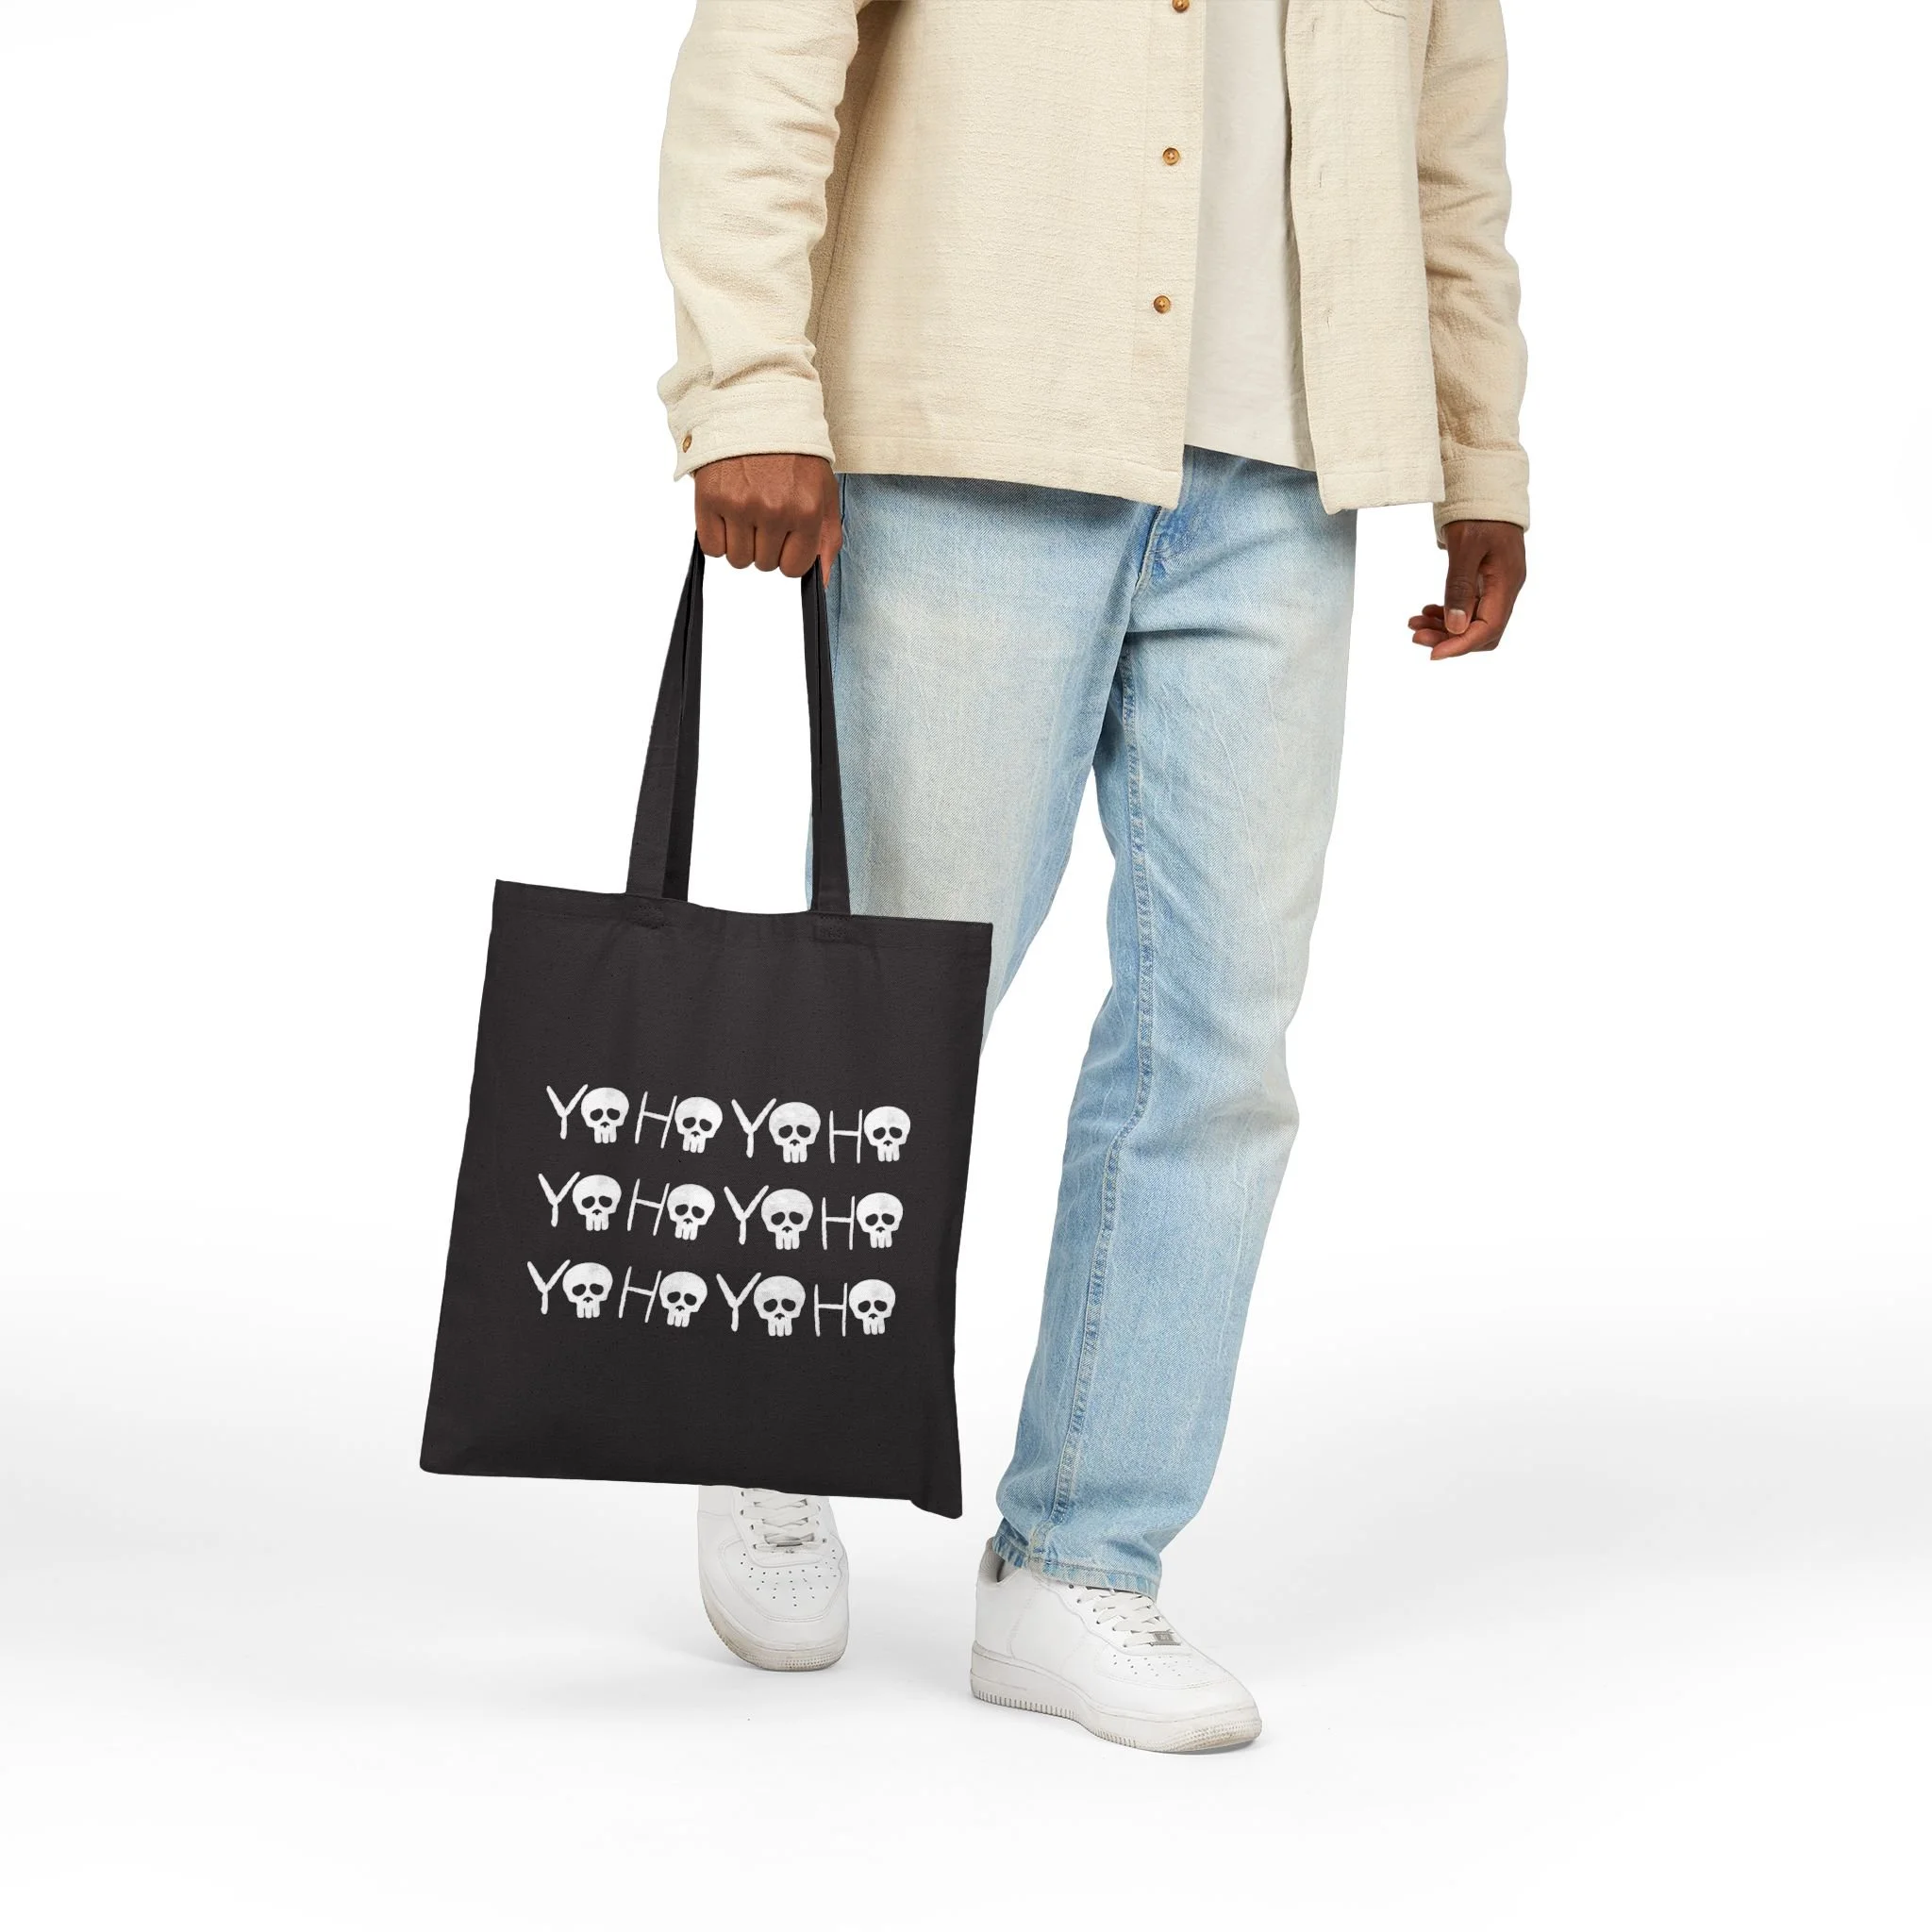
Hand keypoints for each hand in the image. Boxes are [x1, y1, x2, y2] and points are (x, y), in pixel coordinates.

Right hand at [693, 453, 841, 577]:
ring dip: (741, 542)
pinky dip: (717, 536)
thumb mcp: (823, 491)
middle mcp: (773, 510)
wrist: (757, 408)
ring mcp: (740, 505)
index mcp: (805, 510)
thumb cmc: (793, 451)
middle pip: (763, 564)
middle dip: (765, 544)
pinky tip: (728, 512)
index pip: (792, 568)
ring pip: (737, 559)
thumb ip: (826, 538)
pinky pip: (711, 546)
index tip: (785, 535)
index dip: (788, 555)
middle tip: (765, 512)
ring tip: (747, 509)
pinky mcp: (711, 497)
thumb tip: (819, 581)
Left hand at [1408, 520, 1525, 659]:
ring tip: (1414, 624)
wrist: (1486, 485)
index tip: (1432, 654)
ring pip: (1473, 621)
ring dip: (1444, 627)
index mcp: (1506, 582)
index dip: (1460, 645)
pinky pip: (1469, 607)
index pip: (1488, 629)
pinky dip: (1447, 613)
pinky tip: (1427, 611)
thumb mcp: (1465, 546)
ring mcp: (1497, 584)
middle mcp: (1506, 588)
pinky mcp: (1486, 579)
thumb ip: (1460, 586)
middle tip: (1415, 635)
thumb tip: (1456, 626)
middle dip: (1449, 638)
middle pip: (1482, 631)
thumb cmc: (1478, 511)